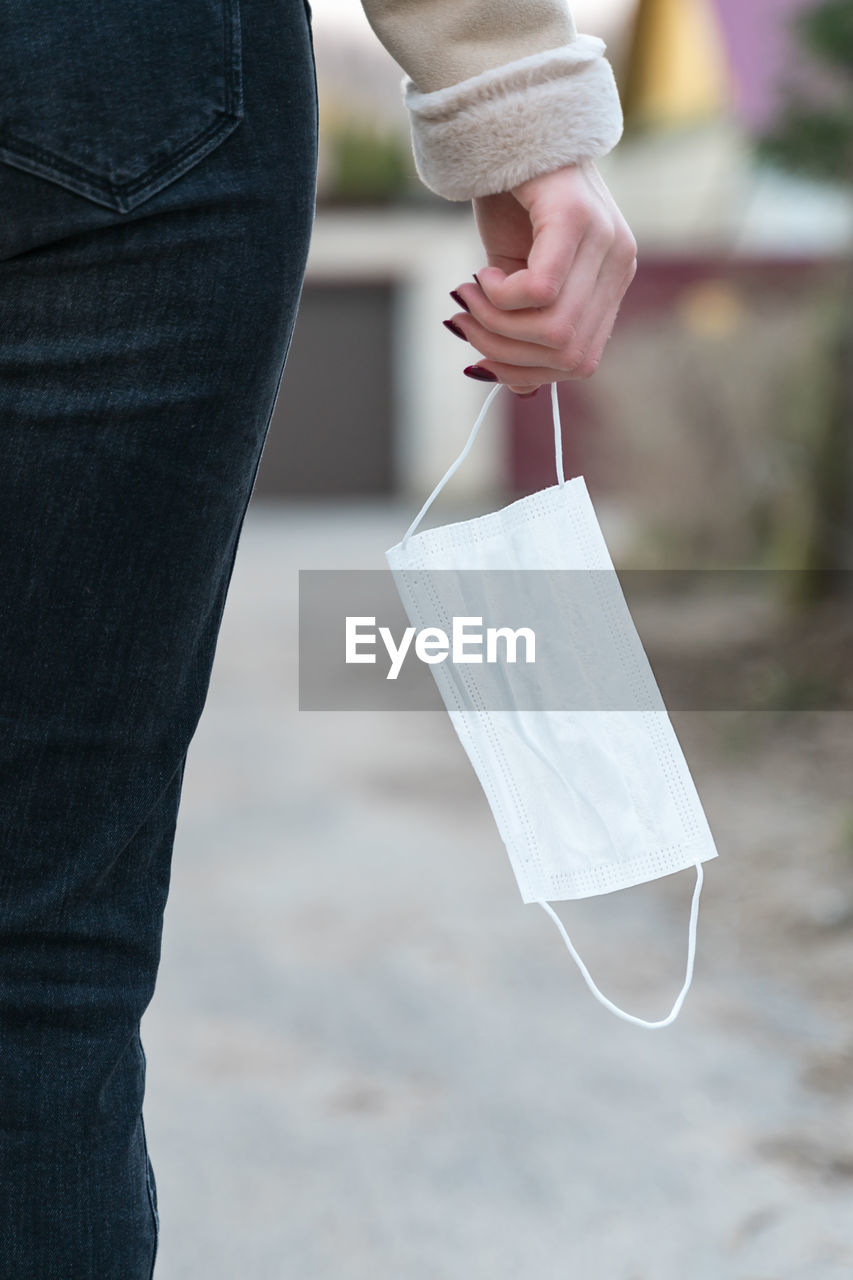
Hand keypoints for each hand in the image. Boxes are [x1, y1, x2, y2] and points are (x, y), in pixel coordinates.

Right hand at [447, 161, 636, 395]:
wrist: (507, 126)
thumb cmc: (511, 200)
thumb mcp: (516, 276)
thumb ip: (524, 327)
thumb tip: (518, 388)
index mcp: (610, 282)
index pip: (580, 362)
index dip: (526, 371)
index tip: (481, 352)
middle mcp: (618, 264)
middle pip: (567, 355)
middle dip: (505, 352)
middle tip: (467, 321)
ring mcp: (606, 241)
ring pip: (555, 330)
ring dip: (497, 324)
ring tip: (471, 294)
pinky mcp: (579, 220)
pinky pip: (541, 291)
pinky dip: (501, 296)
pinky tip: (483, 273)